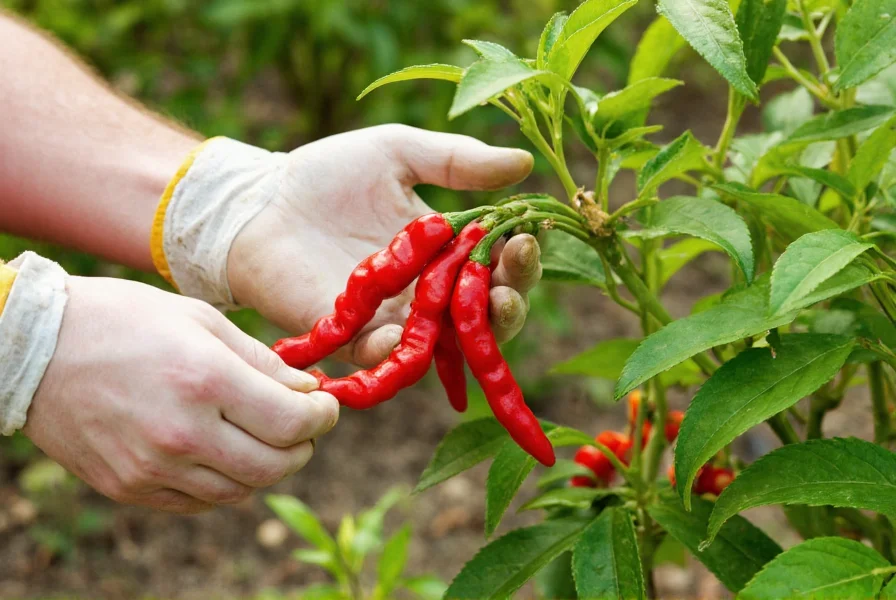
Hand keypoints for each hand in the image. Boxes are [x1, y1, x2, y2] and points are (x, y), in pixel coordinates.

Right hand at [23, 277, 338, 513]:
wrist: (34, 347)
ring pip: (241, 491)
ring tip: (263, 435)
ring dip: (266, 466)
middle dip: (303, 446)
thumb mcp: (200, 320)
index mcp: (204, 380)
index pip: (292, 423)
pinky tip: (222, 453)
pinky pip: (200, 502)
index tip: (325, 405)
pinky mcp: (128, 487)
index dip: (322, 417)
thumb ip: (261, 360)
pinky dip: (225, 483)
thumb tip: (307, 390)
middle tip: (303, 424)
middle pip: (275, 466)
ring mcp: (151, 467)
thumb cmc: (122, 319)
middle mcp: (181, 433)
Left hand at [227, 124, 541, 366]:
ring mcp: (392, 321)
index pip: (497, 266)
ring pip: (451, 345)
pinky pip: (389, 359)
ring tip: (496, 303)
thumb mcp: (397, 152)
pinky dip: (407, 353)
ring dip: (481, 332)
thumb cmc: (326, 175)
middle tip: (515, 274)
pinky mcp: (354, 340)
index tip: (526, 235)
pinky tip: (422, 330)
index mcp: (444, 251)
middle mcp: (426, 293)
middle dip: (512, 299)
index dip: (519, 257)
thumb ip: (457, 160)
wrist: (259, 201)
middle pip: (487, 314)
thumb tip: (525, 164)